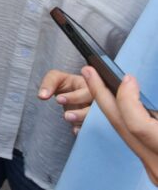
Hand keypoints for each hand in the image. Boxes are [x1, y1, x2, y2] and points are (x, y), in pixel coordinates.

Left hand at [38, 69, 93, 133]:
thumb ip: (49, 83)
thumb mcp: (56, 77)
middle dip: (81, 113)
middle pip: (94, 109)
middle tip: (66, 115)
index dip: (74, 97)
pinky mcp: (90, 121)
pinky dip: (83, 130)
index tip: (59, 99)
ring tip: (68, 119)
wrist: (69, 92)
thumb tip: (42, 96)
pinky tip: (75, 130)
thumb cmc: (64, 83)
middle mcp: (94, 100)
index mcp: (88, 86)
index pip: (86, 92)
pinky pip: (91, 128)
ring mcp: (94, 112)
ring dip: (81, 121)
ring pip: (93, 120)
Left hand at [82, 66, 157, 182]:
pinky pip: (133, 142)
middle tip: (90, 71)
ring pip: (125, 135)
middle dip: (102, 96)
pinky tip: (119, 105)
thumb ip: (155, 114)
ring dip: (111, 107)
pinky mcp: (153, 170)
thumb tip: (141, 92)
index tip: (128, 79)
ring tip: (99, 83)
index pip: (137, 126)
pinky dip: (125, 121)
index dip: (128, 99)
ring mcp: (154, 171)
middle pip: (122, 127)